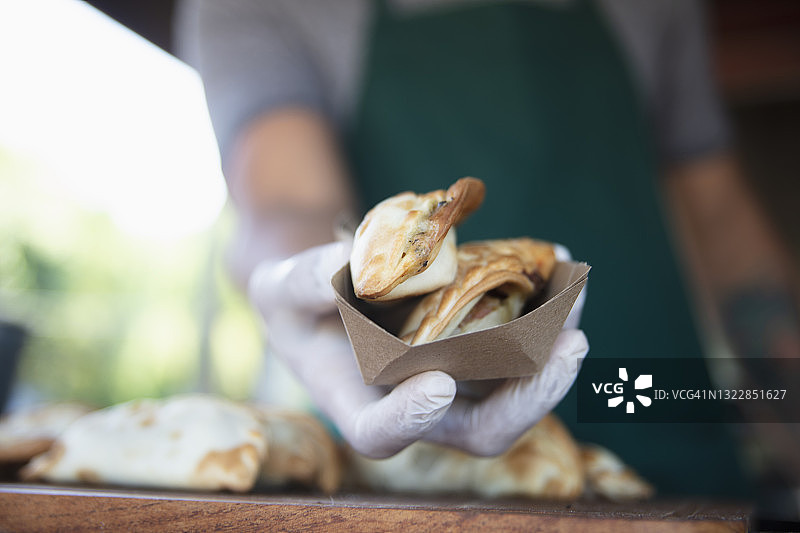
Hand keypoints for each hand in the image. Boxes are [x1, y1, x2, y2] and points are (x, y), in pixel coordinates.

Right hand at [249, 242, 587, 457]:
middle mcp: (418, 407)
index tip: (436, 381)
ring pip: (516, 391)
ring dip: (554, 351)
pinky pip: (523, 346)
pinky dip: (548, 312)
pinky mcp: (478, 353)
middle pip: (480, 429)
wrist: (331, 294)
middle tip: (566, 347)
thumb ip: (305, 283)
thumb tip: (353, 268)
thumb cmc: (297, 302)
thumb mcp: (280, 288)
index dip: (411, 418)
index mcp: (360, 405)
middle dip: (529, 399)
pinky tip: (561, 264)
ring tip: (575, 294)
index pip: (383, 433)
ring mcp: (456, 384)